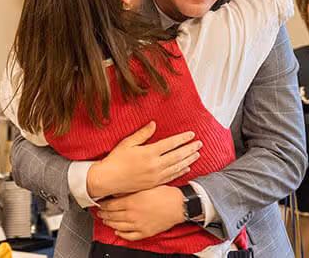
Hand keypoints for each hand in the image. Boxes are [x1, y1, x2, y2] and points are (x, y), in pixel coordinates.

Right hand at [87, 122, 201, 199]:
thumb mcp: (128, 143)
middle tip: (200, 143)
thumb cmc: (116, 159)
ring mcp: (155, 176)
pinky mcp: (154, 184)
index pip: (171, 144)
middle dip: (190, 149)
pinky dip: (180, 172)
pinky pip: (171, 177)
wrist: (108, 180)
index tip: (191, 134)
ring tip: (197, 154)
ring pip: (177, 167)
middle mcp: (154, 165)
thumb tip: (154, 124)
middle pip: (178, 156)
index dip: (182, 138)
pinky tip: (187, 168)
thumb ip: (143, 134)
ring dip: (189, 160)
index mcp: (149, 153)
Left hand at [97, 186, 184, 241]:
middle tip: (99, 212)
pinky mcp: (144, 232)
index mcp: (132, 201)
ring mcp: (138, 225)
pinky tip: (118, 231)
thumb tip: (117, 190)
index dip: (102, 204)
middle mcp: (132, 214)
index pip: (110, 205)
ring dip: (109, 223)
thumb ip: (130, 189)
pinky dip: (121, 234)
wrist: (178, 205)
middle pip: (112, 216)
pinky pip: (129, 236)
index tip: (99, 203)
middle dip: (103, 214)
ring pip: (118, 226)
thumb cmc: (164, 193)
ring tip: (105, 221)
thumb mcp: (145, 186)